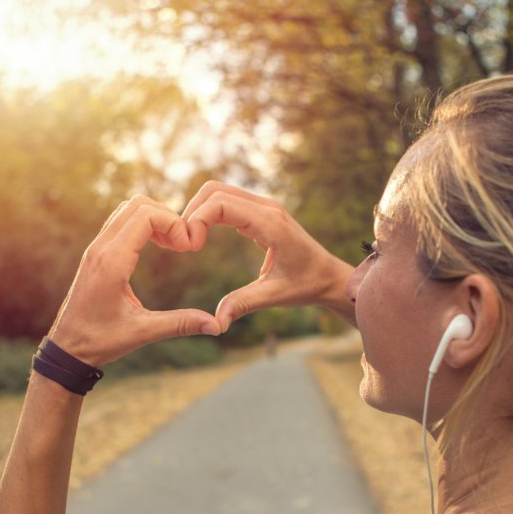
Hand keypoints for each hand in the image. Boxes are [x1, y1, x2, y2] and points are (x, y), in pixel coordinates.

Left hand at [49, 196, 219, 365]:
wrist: (67, 348)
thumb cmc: (100, 341)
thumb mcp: (142, 332)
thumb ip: (180, 324)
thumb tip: (216, 326)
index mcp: (112, 262)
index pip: (145, 215)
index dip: (174, 223)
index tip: (189, 247)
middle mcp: (101, 248)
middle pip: (138, 205)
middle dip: (168, 217)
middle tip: (184, 244)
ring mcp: (96, 249)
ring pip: (128, 210)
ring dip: (155, 219)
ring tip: (174, 245)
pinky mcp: (96, 254)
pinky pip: (121, 223)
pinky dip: (144, 226)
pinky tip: (159, 247)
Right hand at [183, 182, 354, 329]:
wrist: (328, 277)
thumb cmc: (306, 285)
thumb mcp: (274, 296)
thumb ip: (243, 304)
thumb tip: (216, 323)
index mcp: (270, 223)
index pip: (221, 203)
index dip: (197, 220)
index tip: (190, 247)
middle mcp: (266, 208)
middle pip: (214, 190)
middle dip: (192, 212)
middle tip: (183, 243)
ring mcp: (264, 207)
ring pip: (219, 192)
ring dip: (198, 211)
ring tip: (189, 241)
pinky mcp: (260, 213)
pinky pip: (228, 202)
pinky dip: (209, 214)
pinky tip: (201, 238)